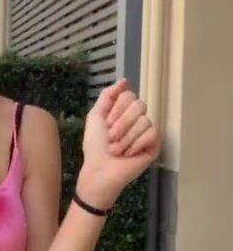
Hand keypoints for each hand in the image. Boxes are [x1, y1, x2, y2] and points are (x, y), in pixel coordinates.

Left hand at [78, 78, 160, 209]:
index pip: (129, 96)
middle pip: (139, 105)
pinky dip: (135, 144)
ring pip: (144, 121)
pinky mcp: (154, 145)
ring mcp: (147, 131)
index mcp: (124, 111)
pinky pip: (152, 134)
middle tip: (111, 138)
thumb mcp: (96, 116)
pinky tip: (128, 154)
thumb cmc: (95, 146)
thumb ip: (107, 96)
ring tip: (117, 150)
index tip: (107, 124)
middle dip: (121, 124)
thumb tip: (124, 80)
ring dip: (125, 138)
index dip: (117, 110)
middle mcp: (137, 118)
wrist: (100, 170)